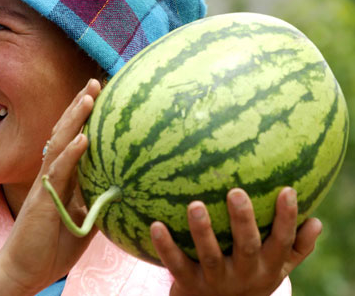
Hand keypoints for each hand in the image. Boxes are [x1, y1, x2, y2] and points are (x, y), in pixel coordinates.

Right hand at [0, 79, 101, 295]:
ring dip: (74, 120)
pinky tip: (82, 138)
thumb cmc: (52, 244)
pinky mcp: (42, 200)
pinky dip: (70, 154)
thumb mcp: (82, 220)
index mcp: (61, 178)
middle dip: (79, 106)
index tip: (100, 96)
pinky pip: (57, 172)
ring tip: (88, 97)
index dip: (84, 117)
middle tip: (95, 82)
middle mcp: (52, 175)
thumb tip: (120, 189)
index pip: (72, 139)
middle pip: (64, 132)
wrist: (23, 271)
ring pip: (58, 144)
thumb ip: (96, 201)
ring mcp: (46, 185)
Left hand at [150, 187, 322, 295]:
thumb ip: (296, 247)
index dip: (287, 218)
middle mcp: (244, 274)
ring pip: (210, 256)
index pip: (282, 241)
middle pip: (247, 247)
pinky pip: (176, 264)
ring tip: (195, 204)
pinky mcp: (189, 284)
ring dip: (202, 231)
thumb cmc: (252, 278)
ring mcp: (215, 281)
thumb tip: (318, 221)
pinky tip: (155, 224)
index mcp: (267, 266)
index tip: (287, 189)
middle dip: (243, 220)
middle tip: (236, 191)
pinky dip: (165, 246)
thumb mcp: (278, 268)